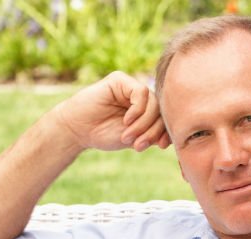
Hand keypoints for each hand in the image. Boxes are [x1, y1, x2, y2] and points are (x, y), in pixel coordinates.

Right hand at [52, 71, 169, 151]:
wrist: (77, 131)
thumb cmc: (103, 134)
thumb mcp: (134, 138)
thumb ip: (152, 134)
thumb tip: (173, 136)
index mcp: (146, 109)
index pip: (165, 117)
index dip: (166, 131)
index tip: (162, 146)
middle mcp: (140, 96)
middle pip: (161, 110)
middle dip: (153, 130)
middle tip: (139, 145)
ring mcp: (130, 86)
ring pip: (153, 102)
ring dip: (143, 123)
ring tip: (127, 137)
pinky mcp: (120, 80)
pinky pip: (141, 92)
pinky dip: (138, 109)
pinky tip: (126, 121)